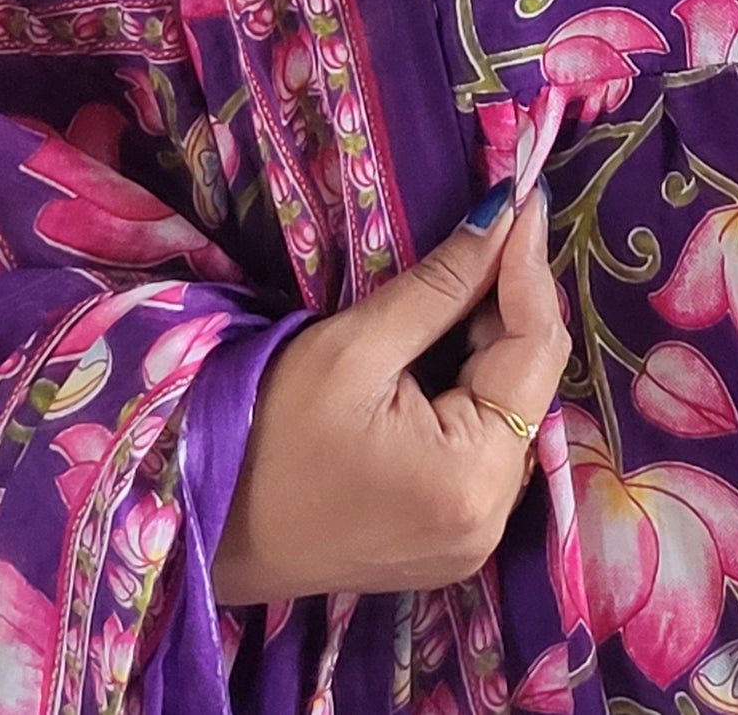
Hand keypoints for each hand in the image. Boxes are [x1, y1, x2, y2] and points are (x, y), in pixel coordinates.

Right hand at [213, 186, 567, 603]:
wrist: (200, 528)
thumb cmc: (262, 437)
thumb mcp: (353, 348)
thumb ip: (442, 284)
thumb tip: (506, 216)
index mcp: (473, 479)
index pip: (537, 349)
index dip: (529, 266)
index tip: (522, 198)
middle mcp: (490, 521)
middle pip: (529, 380)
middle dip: (508, 303)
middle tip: (486, 232)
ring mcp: (471, 538)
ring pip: (510, 408)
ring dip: (491, 343)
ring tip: (458, 282)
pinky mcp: (448, 539)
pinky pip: (486, 445)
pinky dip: (472, 388)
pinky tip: (443, 345)